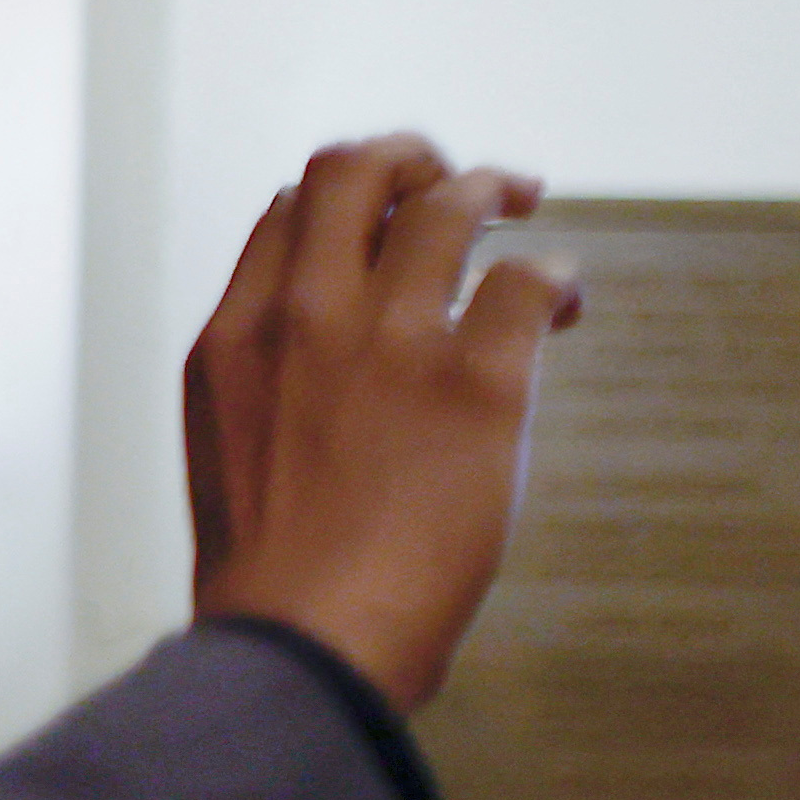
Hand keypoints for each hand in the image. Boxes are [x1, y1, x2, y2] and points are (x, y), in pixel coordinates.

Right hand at [186, 133, 580, 712]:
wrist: (305, 643)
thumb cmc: (277, 584)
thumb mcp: (232, 457)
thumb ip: (271, 393)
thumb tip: (318, 385)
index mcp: (235, 336)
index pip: (287, 216)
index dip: (346, 204)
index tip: (386, 225)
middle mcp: (306, 315)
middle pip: (353, 173)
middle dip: (409, 156)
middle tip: (453, 174)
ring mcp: (391, 340)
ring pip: (447, 206)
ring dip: (490, 188)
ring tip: (523, 197)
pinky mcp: (475, 381)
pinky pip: (528, 281)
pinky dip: (555, 276)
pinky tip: (567, 299)